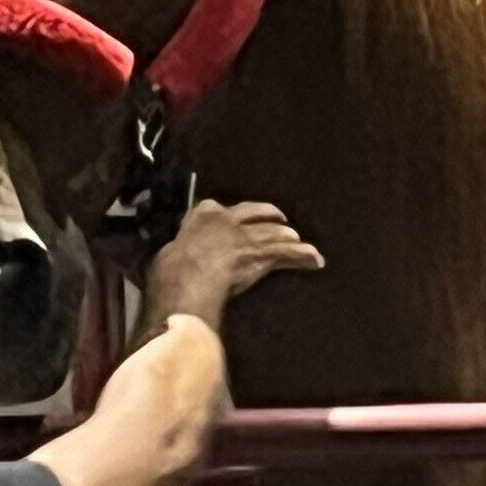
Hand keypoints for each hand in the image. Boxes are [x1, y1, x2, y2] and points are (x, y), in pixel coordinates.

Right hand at [144, 200, 322, 334]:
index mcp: (202, 214)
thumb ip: (178, 251)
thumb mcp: (169, 252)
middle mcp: (228, 218)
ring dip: (288, 238)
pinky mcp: (262, 253)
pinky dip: (303, 256)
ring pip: (274, 233)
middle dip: (270, 215)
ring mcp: (247, 234)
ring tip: (298, 241)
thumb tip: (172, 264)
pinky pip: (288, 254)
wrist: (185, 276)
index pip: (217, 209)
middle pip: (255, 212)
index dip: (231, 215)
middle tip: (281, 219)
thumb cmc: (169, 269)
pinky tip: (316, 260)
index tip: (235, 218)